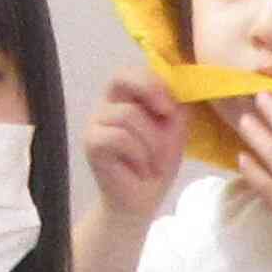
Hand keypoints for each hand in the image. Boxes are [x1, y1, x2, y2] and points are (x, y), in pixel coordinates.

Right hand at [83, 66, 189, 222]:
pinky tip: (141, 169)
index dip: (154, 81)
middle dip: (150, 92)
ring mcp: (96, 123)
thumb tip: (179, 88)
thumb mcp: (174, 132)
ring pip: (128, 114)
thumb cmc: (156, 164)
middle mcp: (107, 105)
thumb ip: (175, 108)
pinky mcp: (91, 143)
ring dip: (152, 142)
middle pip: (121, 78)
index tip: (172, 105)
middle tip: (167, 116)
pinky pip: (119, 137)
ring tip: (154, 162)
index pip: (132, 71)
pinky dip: (138, 154)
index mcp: (126, 98)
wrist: (141, 200)